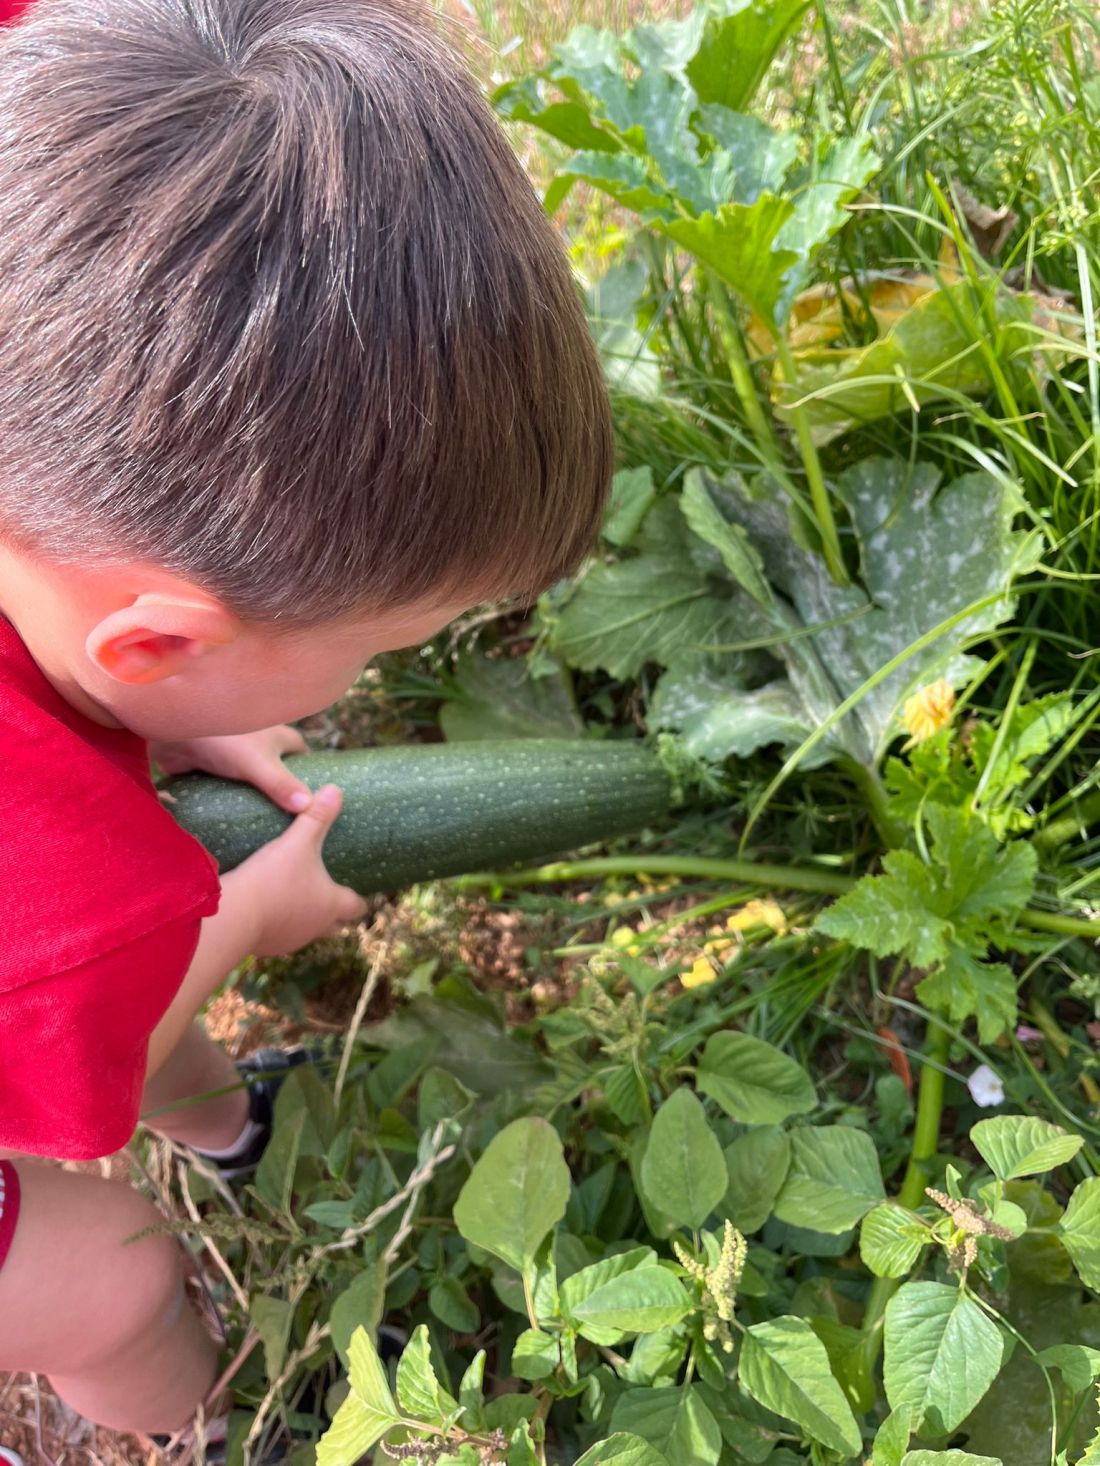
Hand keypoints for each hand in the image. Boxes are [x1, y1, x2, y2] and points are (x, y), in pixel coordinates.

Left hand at [151, 726, 311, 813]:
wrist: (174, 732)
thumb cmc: (223, 740)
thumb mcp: (259, 765)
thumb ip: (282, 786)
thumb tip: (310, 807)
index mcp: (277, 735)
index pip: (302, 753)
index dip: (309, 772)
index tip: (314, 798)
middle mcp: (259, 743)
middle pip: (278, 768)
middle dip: (282, 790)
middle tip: (290, 819)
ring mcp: (234, 755)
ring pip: (252, 778)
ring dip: (256, 796)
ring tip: (266, 825)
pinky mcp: (213, 766)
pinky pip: (229, 785)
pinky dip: (233, 799)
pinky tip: (236, 819)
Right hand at [228, 784, 366, 955]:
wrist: (235, 914)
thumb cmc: (274, 877)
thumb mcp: (298, 842)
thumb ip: (316, 817)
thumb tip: (336, 790)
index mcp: (331, 904)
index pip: (356, 907)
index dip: (358, 899)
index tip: (358, 893)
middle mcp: (316, 927)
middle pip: (335, 925)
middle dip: (334, 913)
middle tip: (327, 895)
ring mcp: (292, 941)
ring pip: (307, 932)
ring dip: (305, 919)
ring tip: (296, 900)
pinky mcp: (268, 947)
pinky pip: (279, 937)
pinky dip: (278, 925)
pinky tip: (266, 910)